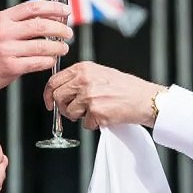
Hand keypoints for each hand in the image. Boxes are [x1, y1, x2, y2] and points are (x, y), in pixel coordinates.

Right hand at [0, 0, 72, 99]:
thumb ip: (19, 22)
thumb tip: (48, 18)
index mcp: (3, 18)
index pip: (33, 7)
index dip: (53, 7)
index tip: (65, 10)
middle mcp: (5, 32)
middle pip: (41, 25)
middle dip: (60, 29)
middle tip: (68, 33)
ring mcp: (8, 50)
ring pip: (42, 45)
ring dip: (58, 47)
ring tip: (63, 48)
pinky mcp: (11, 67)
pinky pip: (37, 62)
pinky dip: (48, 60)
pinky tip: (51, 59)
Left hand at [45, 61, 162, 128]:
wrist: (144, 98)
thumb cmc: (126, 87)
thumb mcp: (100, 73)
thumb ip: (80, 78)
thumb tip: (62, 90)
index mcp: (83, 69)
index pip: (54, 81)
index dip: (48, 94)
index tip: (49, 102)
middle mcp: (83, 80)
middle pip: (57, 98)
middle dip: (63, 108)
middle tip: (74, 111)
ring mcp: (89, 96)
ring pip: (69, 112)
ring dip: (79, 116)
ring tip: (94, 111)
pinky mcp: (96, 112)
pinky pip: (84, 124)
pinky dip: (93, 124)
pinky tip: (104, 116)